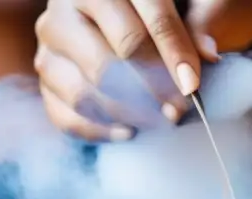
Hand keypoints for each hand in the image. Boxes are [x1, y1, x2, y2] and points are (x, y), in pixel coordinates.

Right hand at [35, 0, 251, 140]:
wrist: (111, 10)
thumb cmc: (152, 5)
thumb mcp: (179, 0)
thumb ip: (194, 23)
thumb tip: (208, 56)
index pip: (148, 21)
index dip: (173, 57)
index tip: (192, 87)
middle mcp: (67, 6)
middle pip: (110, 63)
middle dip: (150, 94)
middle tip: (178, 112)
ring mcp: (50, 41)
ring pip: (85, 92)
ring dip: (127, 115)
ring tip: (159, 121)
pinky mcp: (43, 73)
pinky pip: (65, 115)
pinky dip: (99, 131)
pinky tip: (130, 132)